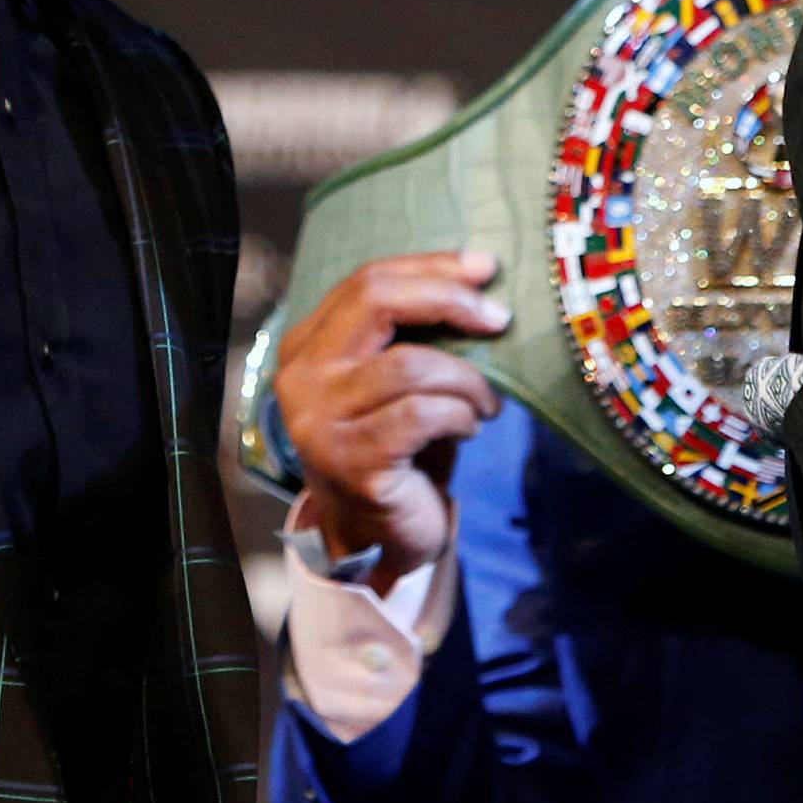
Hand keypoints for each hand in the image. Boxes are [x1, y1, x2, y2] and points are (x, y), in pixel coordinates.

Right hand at [274, 251, 505, 583]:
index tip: (485, 269)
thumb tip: (480, 281)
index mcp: (308, 346)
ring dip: (467, 379)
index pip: (368, 282)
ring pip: (412, 365)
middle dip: (449, 301)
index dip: (431, 268)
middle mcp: (303, 378)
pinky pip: (422, 415)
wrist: (377, 534)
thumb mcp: (394, 379)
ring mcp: (321, 422)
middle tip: (499, 320)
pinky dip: (460, 415)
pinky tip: (470, 427)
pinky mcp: (352, 463)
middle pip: (377, 303)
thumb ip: (413, 332)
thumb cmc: (397, 445)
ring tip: (486, 402)